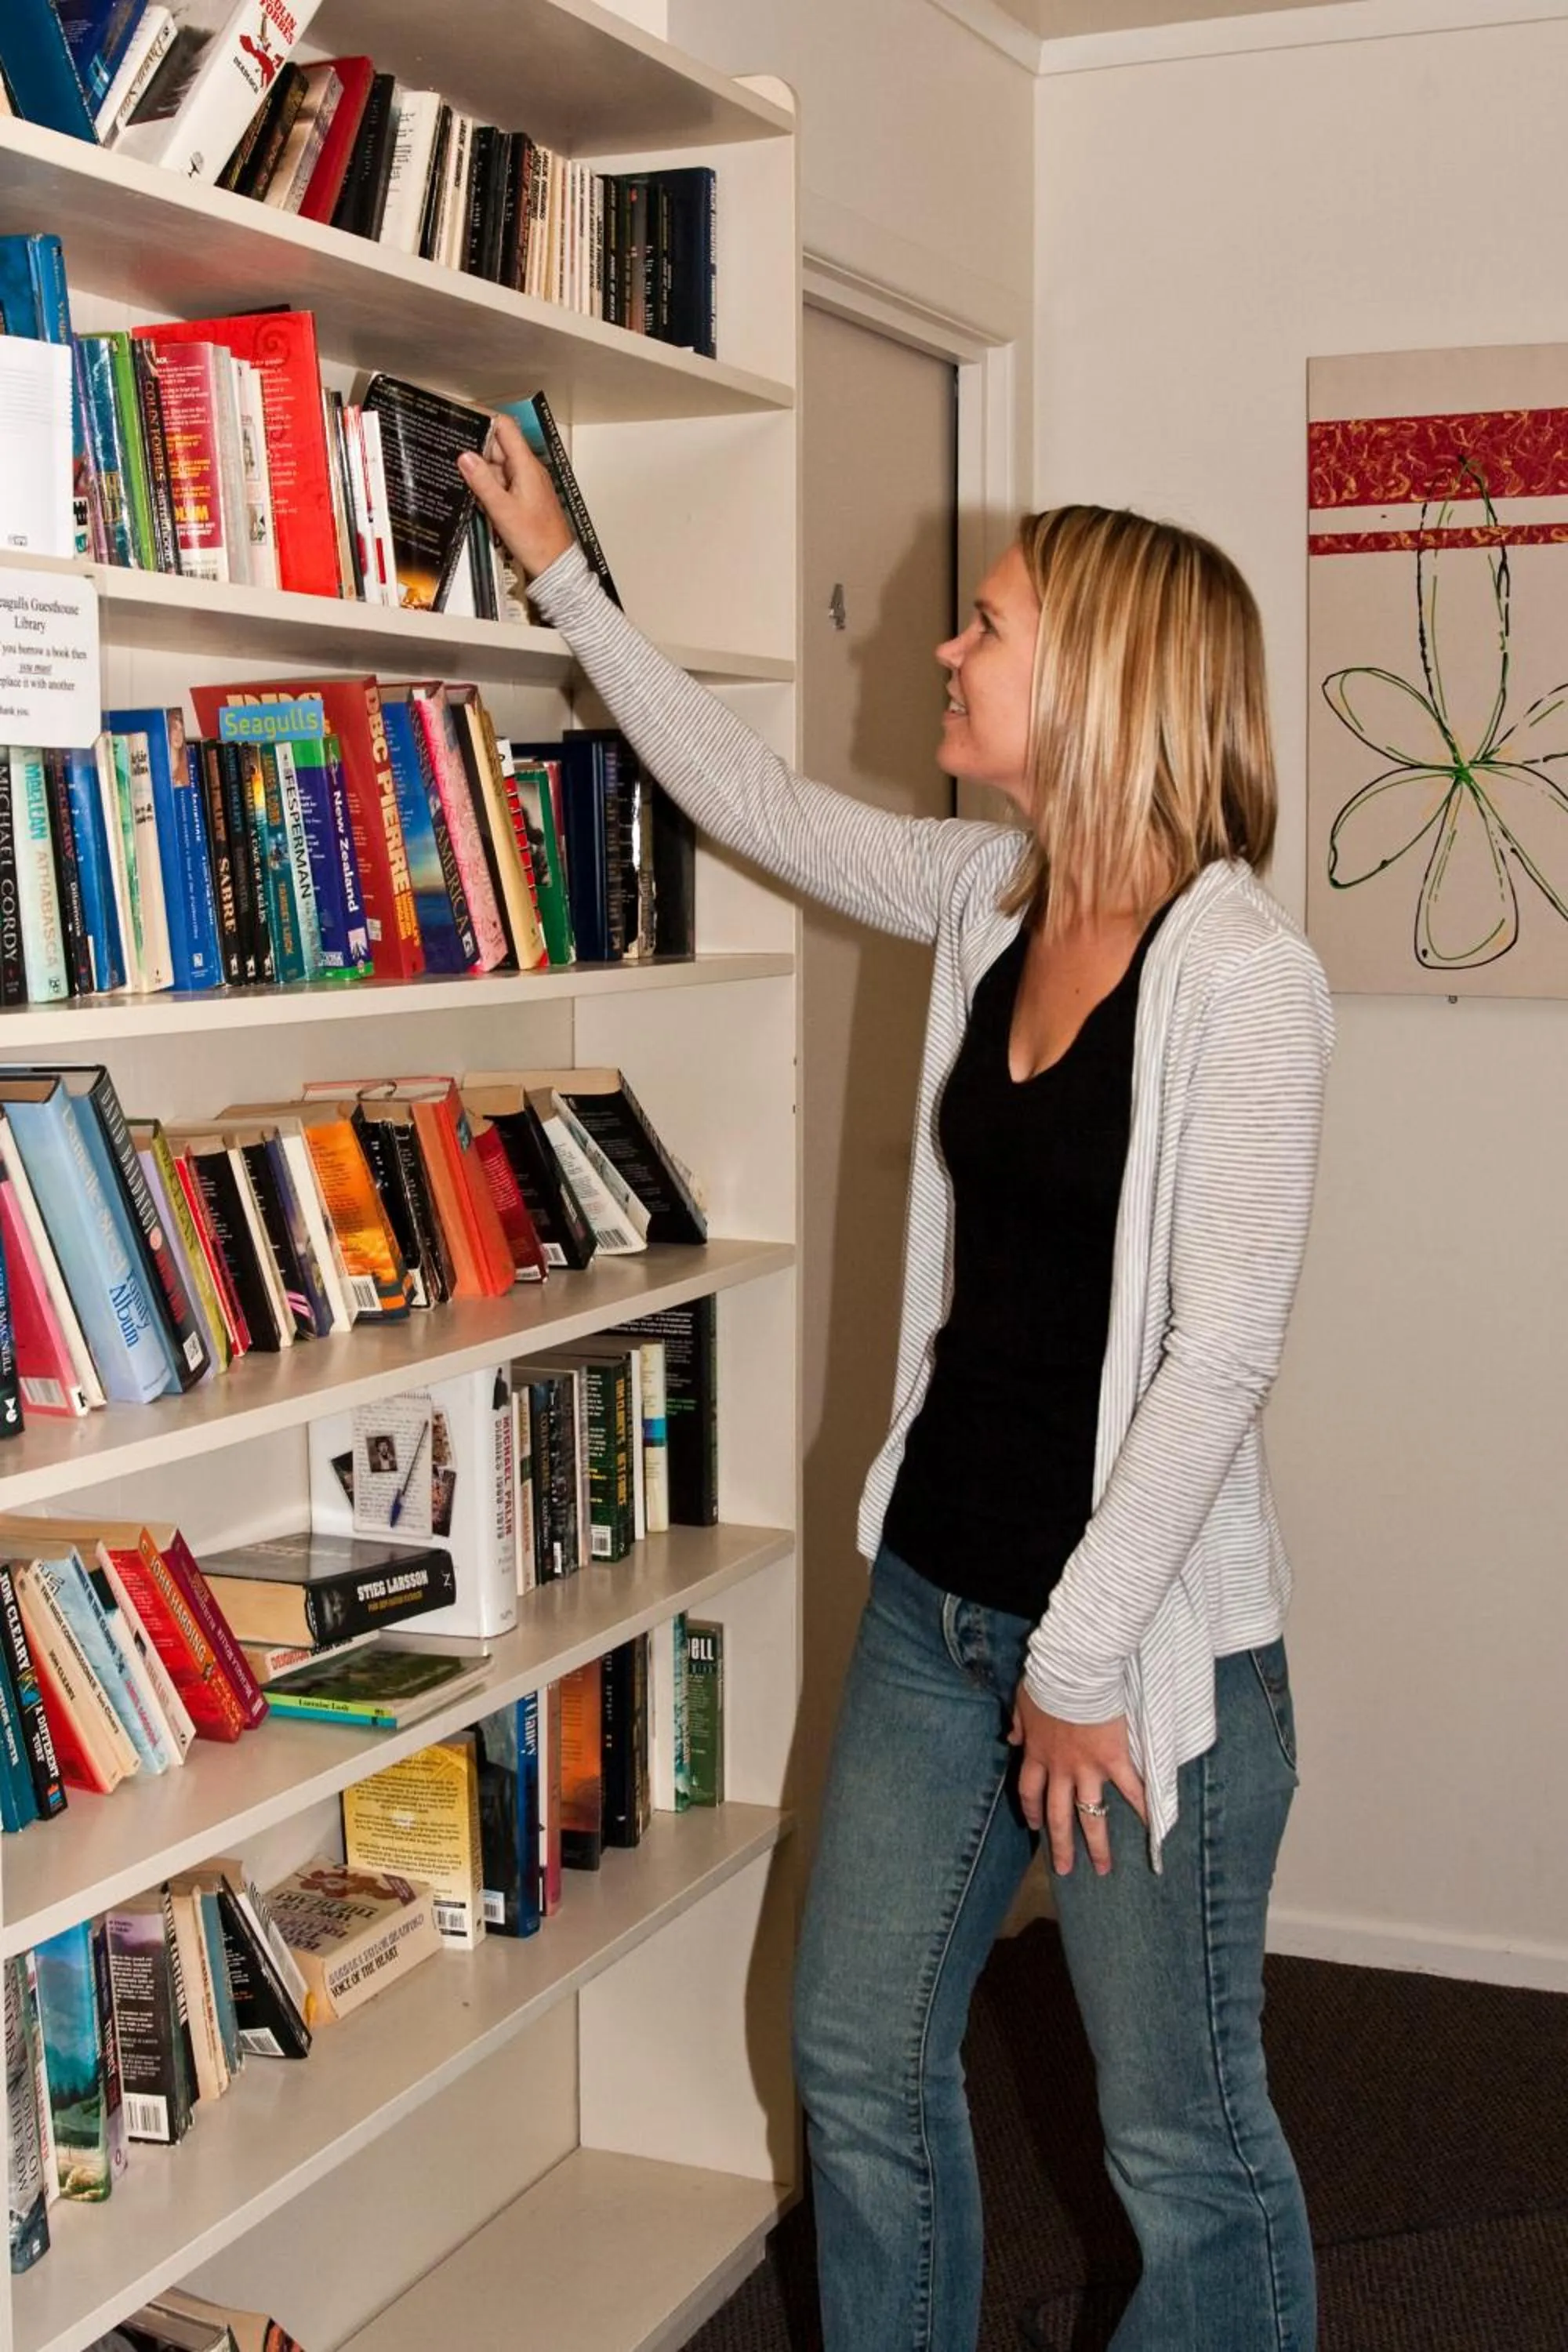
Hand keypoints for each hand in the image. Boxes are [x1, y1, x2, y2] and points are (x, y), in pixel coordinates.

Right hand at [458, 414, 573, 580]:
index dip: (484, 418)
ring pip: (497, 466)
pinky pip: (501, 483)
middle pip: (498, 447)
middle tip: (452, 454)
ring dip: (480, 472)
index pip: (505, 428)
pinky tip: (477, 498)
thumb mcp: (502, 510)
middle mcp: (528, 471)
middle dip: (475, 449)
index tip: (464, 416)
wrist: (555, 565)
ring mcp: (526, 483)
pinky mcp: (523, 497)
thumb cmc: (537, 541)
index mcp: (527, 467)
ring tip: (462, 481)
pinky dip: (488, 487)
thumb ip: (482, 482)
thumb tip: (465, 457)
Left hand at [1008, 1684, 1147, 1876]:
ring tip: (1104, 1869)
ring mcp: (1087, 1768)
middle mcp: (1060, 1769)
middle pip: (1057, 1815)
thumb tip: (1011, 1737)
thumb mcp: (1023, 1701)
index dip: (1031, 1811)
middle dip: (1060, 1845)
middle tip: (1065, 1869)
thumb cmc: (1048, 1680)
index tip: (1033, 1827)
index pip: (1029, 1791)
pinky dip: (1143, 1807)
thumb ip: (1018, 1723)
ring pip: (1090, 1814)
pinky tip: (1154, 1829)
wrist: (1073, 1673)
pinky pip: (1130, 1788)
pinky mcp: (1113, 1759)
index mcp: (1037, 1754)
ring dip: (1097, 1844)